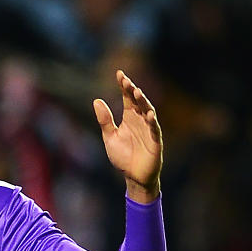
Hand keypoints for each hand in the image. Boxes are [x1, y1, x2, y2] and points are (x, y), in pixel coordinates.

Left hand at [93, 70, 162, 202]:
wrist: (133, 177)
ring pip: (148, 111)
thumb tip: (96, 100)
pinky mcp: (155, 141)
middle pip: (137, 101)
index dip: (124, 86)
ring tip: (137, 92)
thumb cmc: (123, 156)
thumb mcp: (110, 137)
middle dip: (132, 90)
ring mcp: (149, 129)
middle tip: (126, 81)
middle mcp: (140, 120)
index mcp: (129, 117)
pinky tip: (149, 115)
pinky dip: (152, 122)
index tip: (119, 74)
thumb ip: (105, 120)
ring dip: (143, 102)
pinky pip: (155, 129)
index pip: (127, 98)